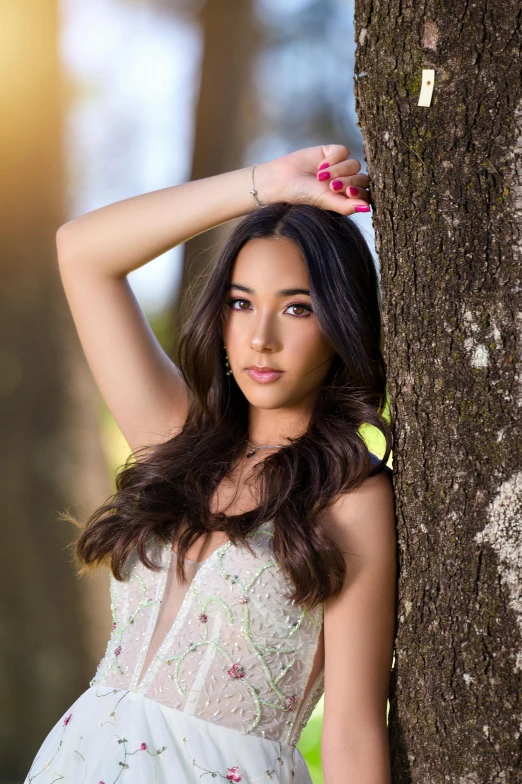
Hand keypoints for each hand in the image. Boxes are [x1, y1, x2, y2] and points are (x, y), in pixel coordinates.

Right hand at [257, 144, 371, 215]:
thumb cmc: (302, 196)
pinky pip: (344, 151)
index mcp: (345, 199)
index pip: (365, 195)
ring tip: (321, 176)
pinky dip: (334, 159)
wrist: (282, 180)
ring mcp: (340, 167)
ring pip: (354, 165)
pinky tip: (321, 166)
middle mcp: (345, 183)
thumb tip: (367, 208)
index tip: (348, 193)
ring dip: (339, 170)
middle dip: (348, 182)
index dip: (360, 193)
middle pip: (362, 179)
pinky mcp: (332, 152)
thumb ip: (346, 206)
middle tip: (332, 186)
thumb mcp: (325, 202)